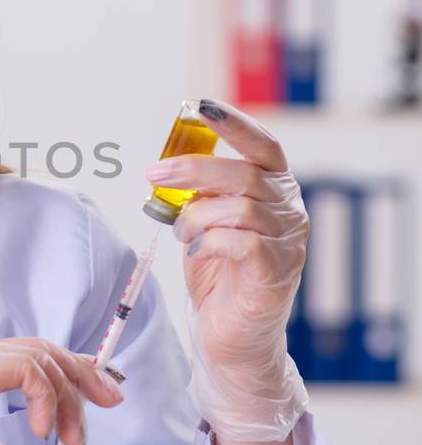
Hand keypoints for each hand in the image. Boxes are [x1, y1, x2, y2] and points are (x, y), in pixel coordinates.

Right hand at [0, 338, 124, 444]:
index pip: (31, 355)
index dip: (73, 371)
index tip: (103, 399)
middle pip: (43, 348)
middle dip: (84, 376)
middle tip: (110, 406)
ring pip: (38, 356)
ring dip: (67, 395)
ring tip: (70, 438)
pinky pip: (23, 368)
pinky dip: (44, 395)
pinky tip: (43, 431)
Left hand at [144, 98, 309, 442]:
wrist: (231, 338)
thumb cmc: (219, 277)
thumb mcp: (205, 225)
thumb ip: (200, 194)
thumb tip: (170, 165)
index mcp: (275, 191)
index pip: (264, 146)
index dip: (234, 124)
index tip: (199, 106)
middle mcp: (290, 212)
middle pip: (245, 173)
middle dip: (194, 169)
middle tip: (154, 174)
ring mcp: (288, 243)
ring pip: (239, 208)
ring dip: (197, 217)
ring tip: (183, 236)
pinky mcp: (276, 272)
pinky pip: (240, 242)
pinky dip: (208, 243)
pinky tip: (196, 254)